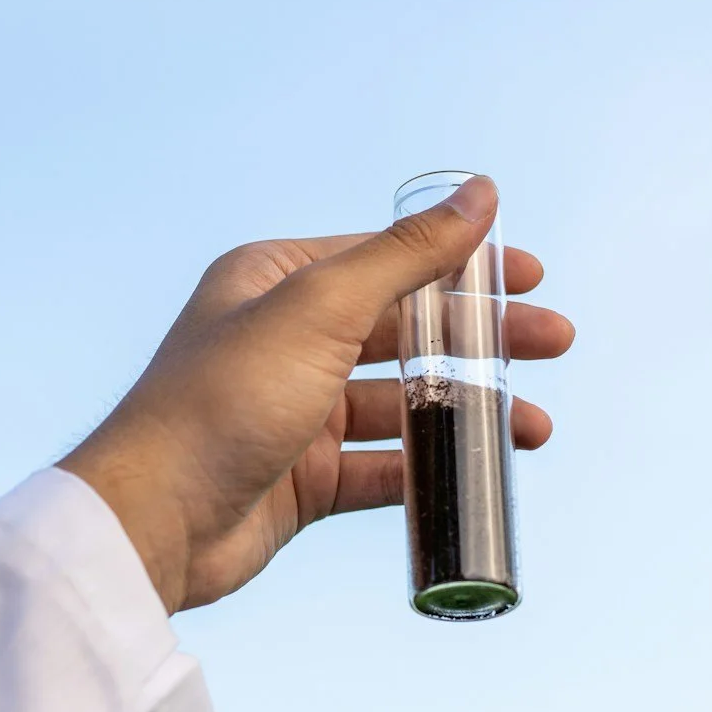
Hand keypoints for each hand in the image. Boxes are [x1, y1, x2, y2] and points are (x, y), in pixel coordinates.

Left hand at [60, 175, 575, 612]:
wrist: (157, 518)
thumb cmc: (222, 400)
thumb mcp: (322, 309)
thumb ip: (408, 254)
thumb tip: (481, 193)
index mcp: (275, 280)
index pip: (387, 257)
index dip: (462, 263)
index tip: (530, 274)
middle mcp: (283, 339)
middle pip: (404, 329)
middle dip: (482, 339)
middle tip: (554, 343)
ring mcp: (294, 411)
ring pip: (400, 403)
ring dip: (467, 410)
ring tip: (532, 428)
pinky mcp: (302, 478)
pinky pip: (381, 467)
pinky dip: (431, 467)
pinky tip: (479, 470)